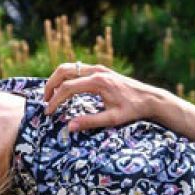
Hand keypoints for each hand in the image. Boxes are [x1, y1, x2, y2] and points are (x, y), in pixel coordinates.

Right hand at [41, 61, 169, 132]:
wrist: (149, 98)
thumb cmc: (133, 110)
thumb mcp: (112, 119)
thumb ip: (90, 122)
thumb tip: (69, 127)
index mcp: (98, 82)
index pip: (68, 88)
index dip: (55, 100)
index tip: (49, 112)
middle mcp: (97, 71)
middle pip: (64, 70)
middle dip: (51, 85)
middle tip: (45, 100)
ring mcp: (99, 68)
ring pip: (70, 67)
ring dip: (57, 79)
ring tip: (52, 95)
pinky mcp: (101, 70)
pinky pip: (78, 69)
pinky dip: (67, 77)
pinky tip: (66, 90)